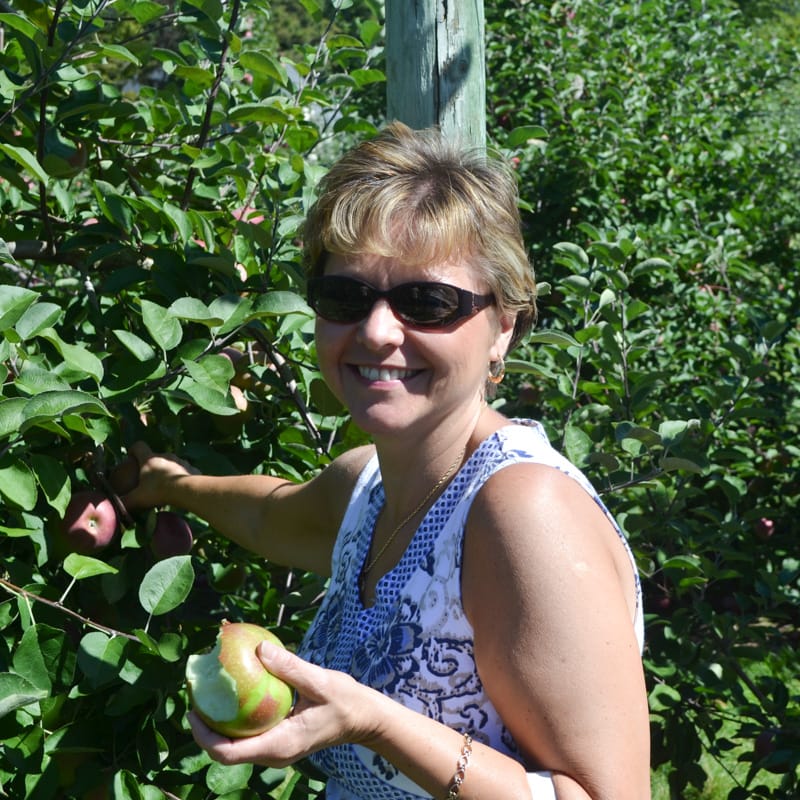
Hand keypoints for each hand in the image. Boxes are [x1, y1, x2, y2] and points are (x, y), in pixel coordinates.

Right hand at [121, 441, 198, 510]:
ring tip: (166, 483)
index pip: (139, 446)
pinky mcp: (192, 468)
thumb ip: (125, 501)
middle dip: (152, 464)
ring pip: (172, 462)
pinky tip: (181, 487)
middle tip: (149, 477)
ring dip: (168, 470)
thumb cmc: (158, 491)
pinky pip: (185, 470)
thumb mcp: (138, 498)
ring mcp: (181, 461)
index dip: (133, 450)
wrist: (186, 491)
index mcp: (150, 459)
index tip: (131, 458)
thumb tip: (115, 507)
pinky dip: (182, 476)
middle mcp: (166, 456)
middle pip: (156, 455)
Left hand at [189, 641, 376, 767]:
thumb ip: (290, 667)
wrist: (364, 719)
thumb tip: (259, 647)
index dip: (204, 735)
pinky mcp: (279, 741)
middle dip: (205, 728)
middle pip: (226, 752)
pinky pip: (248, 735)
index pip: (229, 753)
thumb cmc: (346, 702)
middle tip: (194, 696)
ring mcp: (276, 750)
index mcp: (280, 745)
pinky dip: (235, 719)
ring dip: (218, 724)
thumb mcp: (320, 681)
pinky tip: (233, 695)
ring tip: (207, 694)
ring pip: (235, 746)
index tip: (193, 710)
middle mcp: (274, 754)